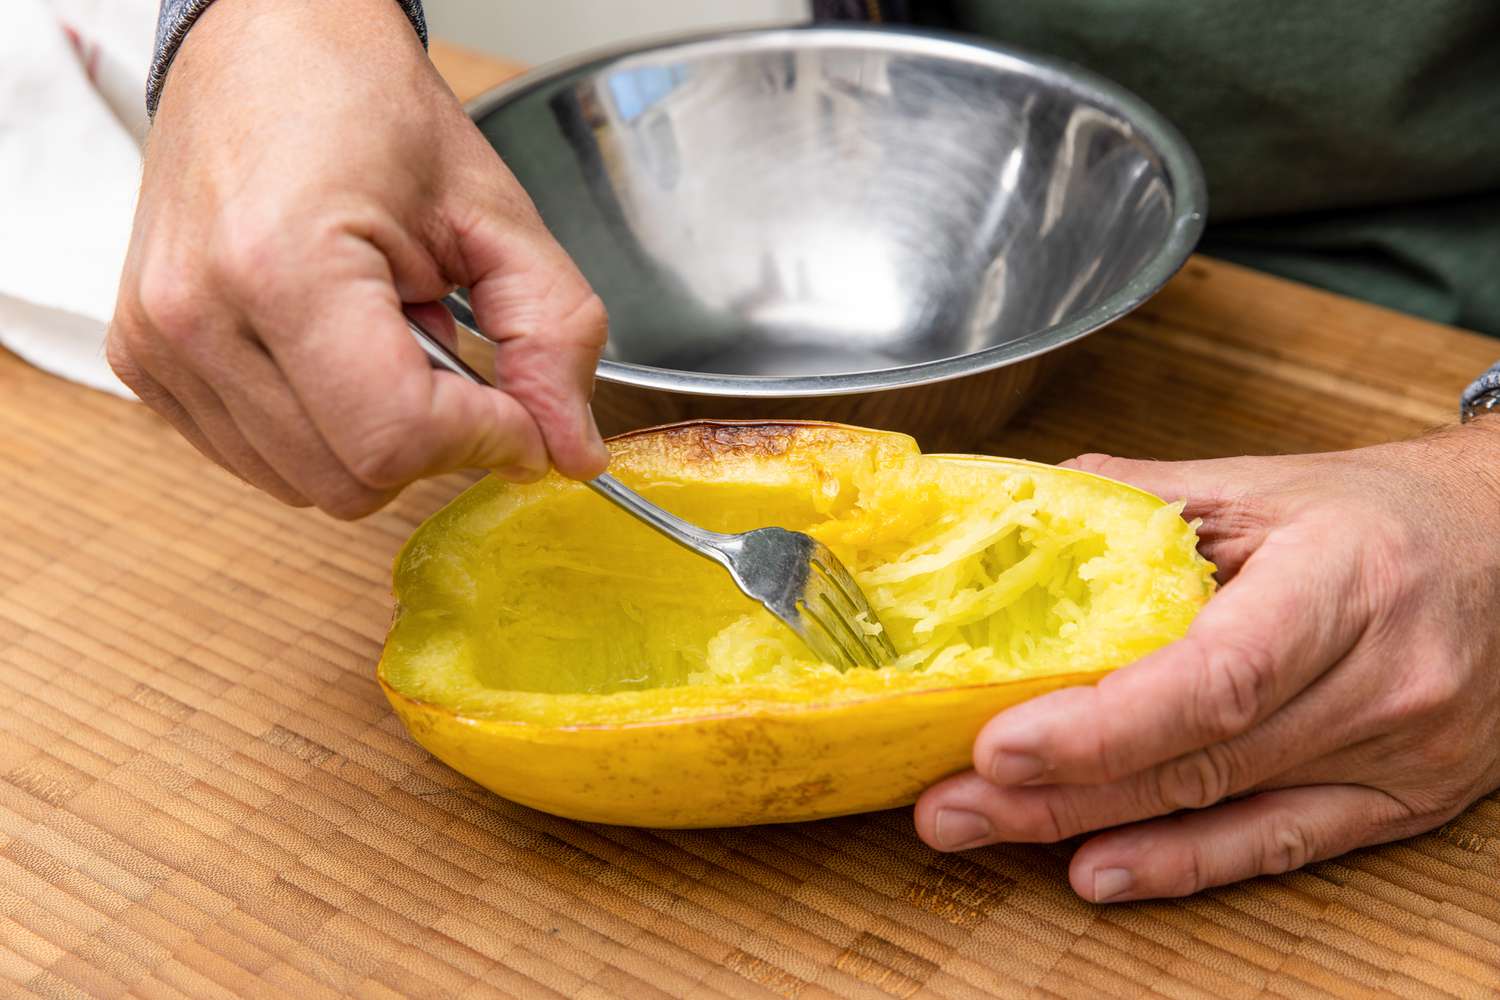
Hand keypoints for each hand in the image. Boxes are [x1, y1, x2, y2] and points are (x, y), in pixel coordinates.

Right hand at [108, 0, 607, 517]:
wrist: (266, 48)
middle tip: (452, 359)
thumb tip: (569, 450)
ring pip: (306, 486)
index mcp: (281, 264)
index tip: (521, 414)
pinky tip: (335, 353)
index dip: (483, 439)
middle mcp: (197, 314)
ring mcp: (158, 345)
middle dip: (433, 441)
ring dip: (375, 437)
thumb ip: (552, 337)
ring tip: (384, 339)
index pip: (396, 435)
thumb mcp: (495, 215)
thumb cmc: (367, 108)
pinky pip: (259, 462)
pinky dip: (321, 433)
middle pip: (351, 480)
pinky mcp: (145, 363)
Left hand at [913, 420, 1499, 900]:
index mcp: (1343, 581)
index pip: (1214, 678)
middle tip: (945, 806)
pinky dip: (1183, 866)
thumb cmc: (1382, 515)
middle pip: (1199, 759)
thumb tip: (1014, 512)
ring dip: (1088, 827)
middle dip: (1056, 791)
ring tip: (981, 829)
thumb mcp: (1266, 485)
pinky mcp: (1401, 802)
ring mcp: (1399, 755)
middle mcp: (1381, 681)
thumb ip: (1140, 501)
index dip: (1101, 725)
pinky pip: (1279, 846)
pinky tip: (1099, 872)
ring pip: (1222, 808)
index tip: (995, 742)